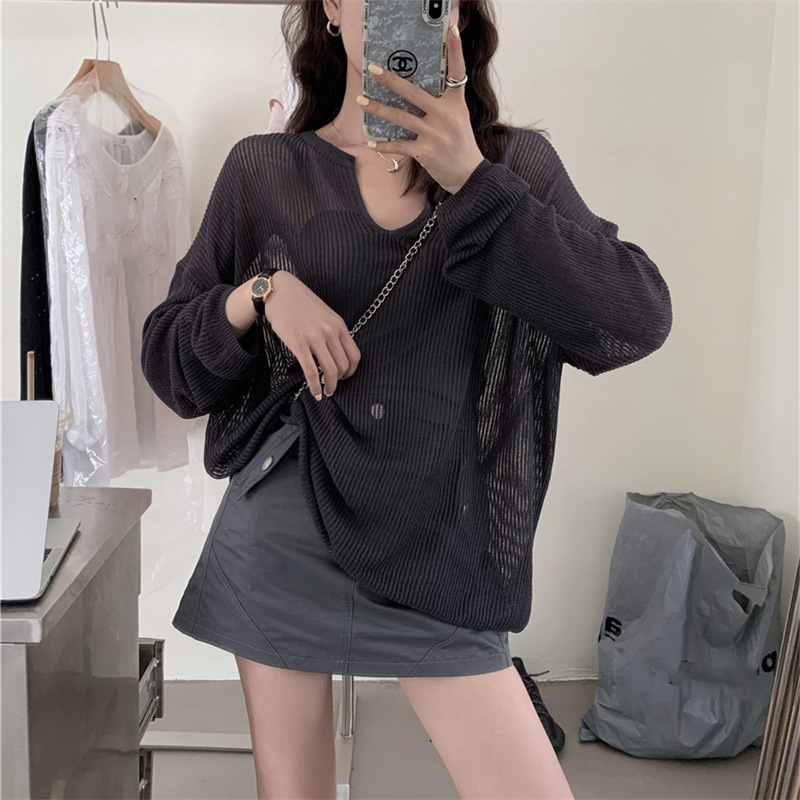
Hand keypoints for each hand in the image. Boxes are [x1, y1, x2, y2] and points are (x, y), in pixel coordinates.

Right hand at [263, 271, 360, 398]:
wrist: (279, 291)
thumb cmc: (301, 304)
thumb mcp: (325, 315)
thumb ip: (333, 332)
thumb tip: (337, 353)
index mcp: (339, 325)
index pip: (355, 355)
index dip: (351, 371)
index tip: (344, 377)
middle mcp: (330, 332)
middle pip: (343, 366)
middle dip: (339, 381)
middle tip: (332, 386)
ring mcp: (315, 338)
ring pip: (330, 371)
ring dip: (329, 386)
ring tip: (325, 392)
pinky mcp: (299, 344)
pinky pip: (311, 371)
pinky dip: (315, 386)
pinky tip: (315, 392)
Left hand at [358, 24, 484, 194]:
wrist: (468, 175)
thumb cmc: (460, 145)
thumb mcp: (458, 118)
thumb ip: (442, 103)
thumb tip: (415, 91)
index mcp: (455, 104)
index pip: (457, 72)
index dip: (455, 50)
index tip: (450, 30)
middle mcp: (446, 116)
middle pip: (414, 93)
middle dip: (391, 81)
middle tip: (373, 69)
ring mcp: (435, 134)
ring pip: (400, 117)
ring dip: (378, 109)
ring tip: (361, 101)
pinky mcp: (425, 152)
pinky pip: (399, 145)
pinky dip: (383, 145)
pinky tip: (371, 142)